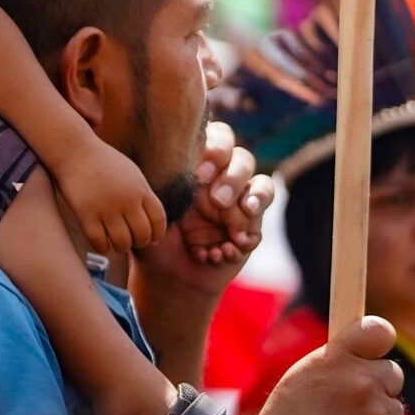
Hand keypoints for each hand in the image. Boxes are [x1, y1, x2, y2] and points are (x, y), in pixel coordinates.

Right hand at [53, 139, 166, 255]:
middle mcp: (127, 199)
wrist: (74, 150)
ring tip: (115, 242)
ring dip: (120, 247)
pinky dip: (102, 247)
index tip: (150, 237)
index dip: (157, 233)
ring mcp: (106, 207)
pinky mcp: (86, 214)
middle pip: (142, 235)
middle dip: (138, 242)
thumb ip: (143, 196)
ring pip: (122, 243)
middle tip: (130, 240)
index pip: (159, 220)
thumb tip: (154, 226)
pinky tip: (100, 241)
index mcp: (140, 188)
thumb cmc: (103, 163)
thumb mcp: (131, 174)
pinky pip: (99, 243)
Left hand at [135, 124, 270, 295]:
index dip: (216, 151)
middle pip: (243, 160)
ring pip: (262, 186)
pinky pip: (258, 226)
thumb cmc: (154, 234)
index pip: (219, 139)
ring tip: (242, 216)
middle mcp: (223, 180)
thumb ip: (161, 183)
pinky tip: (226, 250)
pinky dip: (246, 237)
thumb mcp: (151, 208)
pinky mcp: (249, 231)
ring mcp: (240, 205)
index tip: (200, 176)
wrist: (165, 275)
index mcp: (200, 166)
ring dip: (254, 198)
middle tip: (217, 201)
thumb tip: (166, 161)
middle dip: (232, 179)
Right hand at [230, 314, 405, 414]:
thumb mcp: (302, 378)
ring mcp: (376, 413)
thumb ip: (336, 362)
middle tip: (350, 405)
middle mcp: (360, 381)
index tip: (374, 350)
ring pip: (394, 409)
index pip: (378, 331)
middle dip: (378, 387)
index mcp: (336, 359)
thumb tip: (368, 354)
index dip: (378, 340)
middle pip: (393, 373)